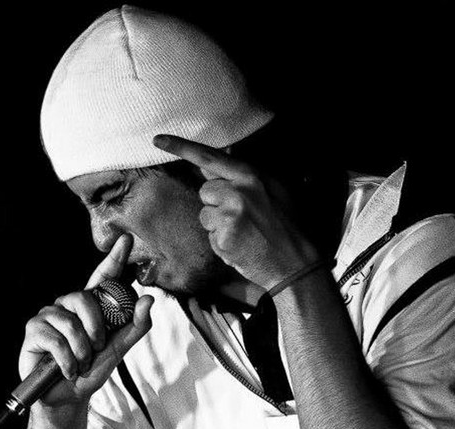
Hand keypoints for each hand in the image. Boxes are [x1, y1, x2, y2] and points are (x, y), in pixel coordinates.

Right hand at [18, 235, 153, 407]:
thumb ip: (136, 326)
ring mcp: (49, 315)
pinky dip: (68, 360)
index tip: (126, 240)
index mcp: (91, 305)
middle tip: (97, 348)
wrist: (69, 395)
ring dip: (82, 350)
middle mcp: (69, 304)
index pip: (103, 276)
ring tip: (81, 362)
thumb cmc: (93, 368)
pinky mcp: (34, 329)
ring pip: (70, 322)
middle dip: (96, 328)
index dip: (114, 257)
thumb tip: (148, 300)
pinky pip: (55, 339)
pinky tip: (68, 369)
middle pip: (84, 298)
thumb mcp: (119, 348)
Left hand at [153, 134, 318, 289]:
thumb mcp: (275, 191)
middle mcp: (238, 190)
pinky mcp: (223, 236)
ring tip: (244, 234)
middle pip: (206, 190)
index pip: (209, 156)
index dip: (181, 146)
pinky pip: (210, 236)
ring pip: (205, 215)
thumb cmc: (287, 228)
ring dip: (218, 226)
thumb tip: (217, 162)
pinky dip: (221, 244)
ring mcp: (230, 213)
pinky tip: (241, 247)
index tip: (157, 139)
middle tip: (243, 219)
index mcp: (251, 175)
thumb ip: (245, 177)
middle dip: (217, 205)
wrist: (296, 263)